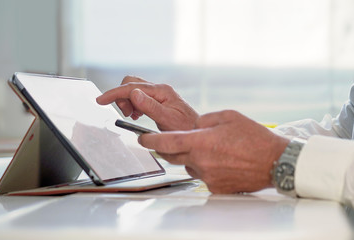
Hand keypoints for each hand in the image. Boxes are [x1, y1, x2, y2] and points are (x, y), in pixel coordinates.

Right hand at [96, 76, 198, 130]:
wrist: (196, 133)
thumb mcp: (167, 120)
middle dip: (122, 97)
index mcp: (162, 91)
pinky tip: (137, 115)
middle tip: (127, 114)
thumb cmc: (186, 129)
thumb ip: (150, 107)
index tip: (101, 100)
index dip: (114, 93)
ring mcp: (159, 94)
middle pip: (131, 83)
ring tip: (133, 116)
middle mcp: (160, 89)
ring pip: (133, 90)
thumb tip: (134, 93)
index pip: (132, 87)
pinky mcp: (157, 100)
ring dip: (127, 102)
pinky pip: (138, 97)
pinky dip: (133, 105)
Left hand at [138, 110, 289, 193]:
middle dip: (166, 148)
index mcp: (201, 142)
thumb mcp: (227, 116)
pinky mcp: (215, 187)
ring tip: (211, 149)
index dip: (150, 140)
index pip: (166, 142)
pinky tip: (221, 160)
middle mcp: (200, 161)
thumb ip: (204, 120)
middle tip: (166, 141)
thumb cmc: (254, 137)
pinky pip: (202, 175)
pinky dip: (205, 166)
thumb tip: (193, 126)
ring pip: (189, 165)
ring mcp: (207, 176)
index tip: (142, 138)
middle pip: (172, 156)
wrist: (275, 161)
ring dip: (191, 157)